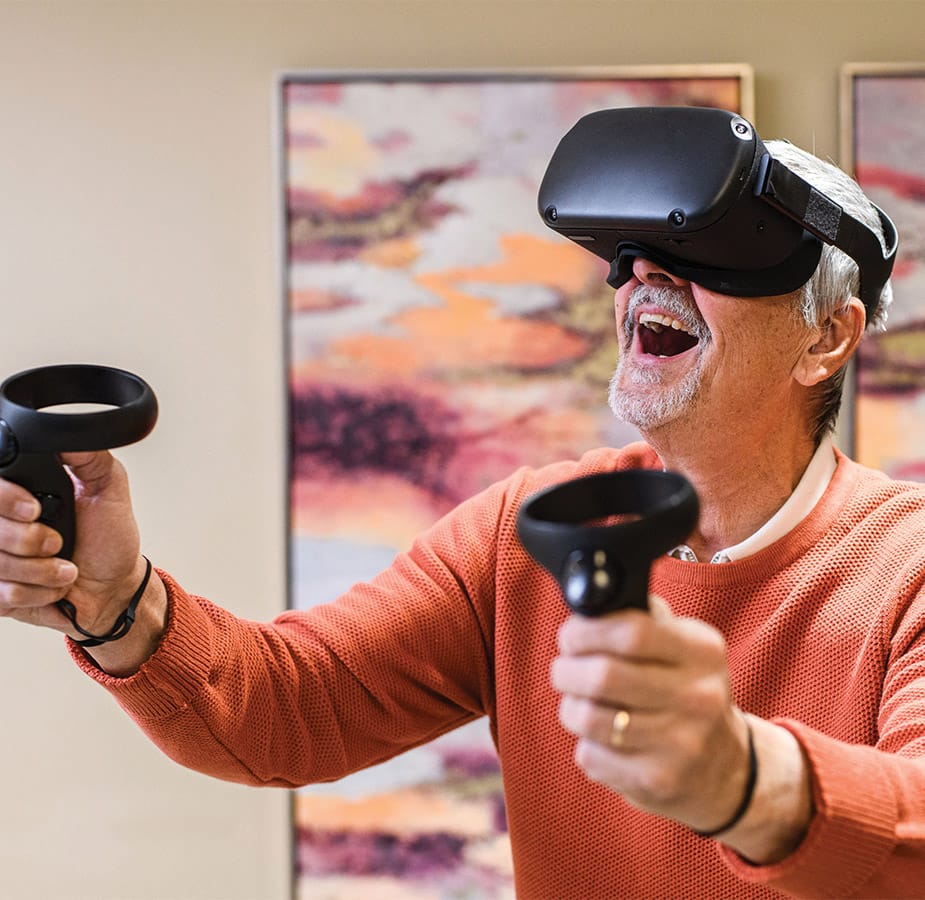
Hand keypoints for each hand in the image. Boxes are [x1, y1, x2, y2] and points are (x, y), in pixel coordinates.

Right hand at [0, 451, 165, 673]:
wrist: (113, 586)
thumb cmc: (109, 537)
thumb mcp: (108, 486)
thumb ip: (89, 457)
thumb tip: (68, 433)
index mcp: (20, 494)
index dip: (6, 499)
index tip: (35, 509)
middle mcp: (4, 524)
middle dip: (27, 539)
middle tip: (57, 542)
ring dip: (40, 571)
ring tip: (64, 568)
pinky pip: (0, 595)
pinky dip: (34, 593)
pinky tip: (52, 588)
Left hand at [550, 595, 750, 833]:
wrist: (724, 768)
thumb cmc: (686, 691)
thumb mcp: (683, 647)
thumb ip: (644, 619)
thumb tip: (591, 600)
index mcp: (703, 652)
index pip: (631, 632)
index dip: (585, 631)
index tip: (571, 636)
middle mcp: (699, 697)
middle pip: (603, 676)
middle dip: (566, 670)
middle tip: (564, 669)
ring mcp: (681, 744)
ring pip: (588, 718)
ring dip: (570, 707)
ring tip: (579, 702)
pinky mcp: (657, 782)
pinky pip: (591, 756)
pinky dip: (585, 744)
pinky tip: (603, 739)